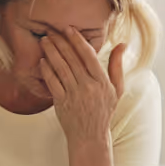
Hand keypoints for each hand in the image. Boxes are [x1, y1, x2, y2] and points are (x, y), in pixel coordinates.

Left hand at [39, 29, 124, 144]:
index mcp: (102, 82)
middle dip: (60, 42)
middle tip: (52, 30)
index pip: (88, 55)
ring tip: (45, 41)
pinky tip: (42, 60)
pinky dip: (46, 70)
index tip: (69, 29)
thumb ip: (117, 66)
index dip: (78, 40)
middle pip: (72, 59)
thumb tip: (122, 44)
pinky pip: (52, 82)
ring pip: (60, 68)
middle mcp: (88, 87)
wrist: (90, 137)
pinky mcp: (61, 102)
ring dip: (51, 52)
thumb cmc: (103, 111)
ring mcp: (73, 94)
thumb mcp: (116, 89)